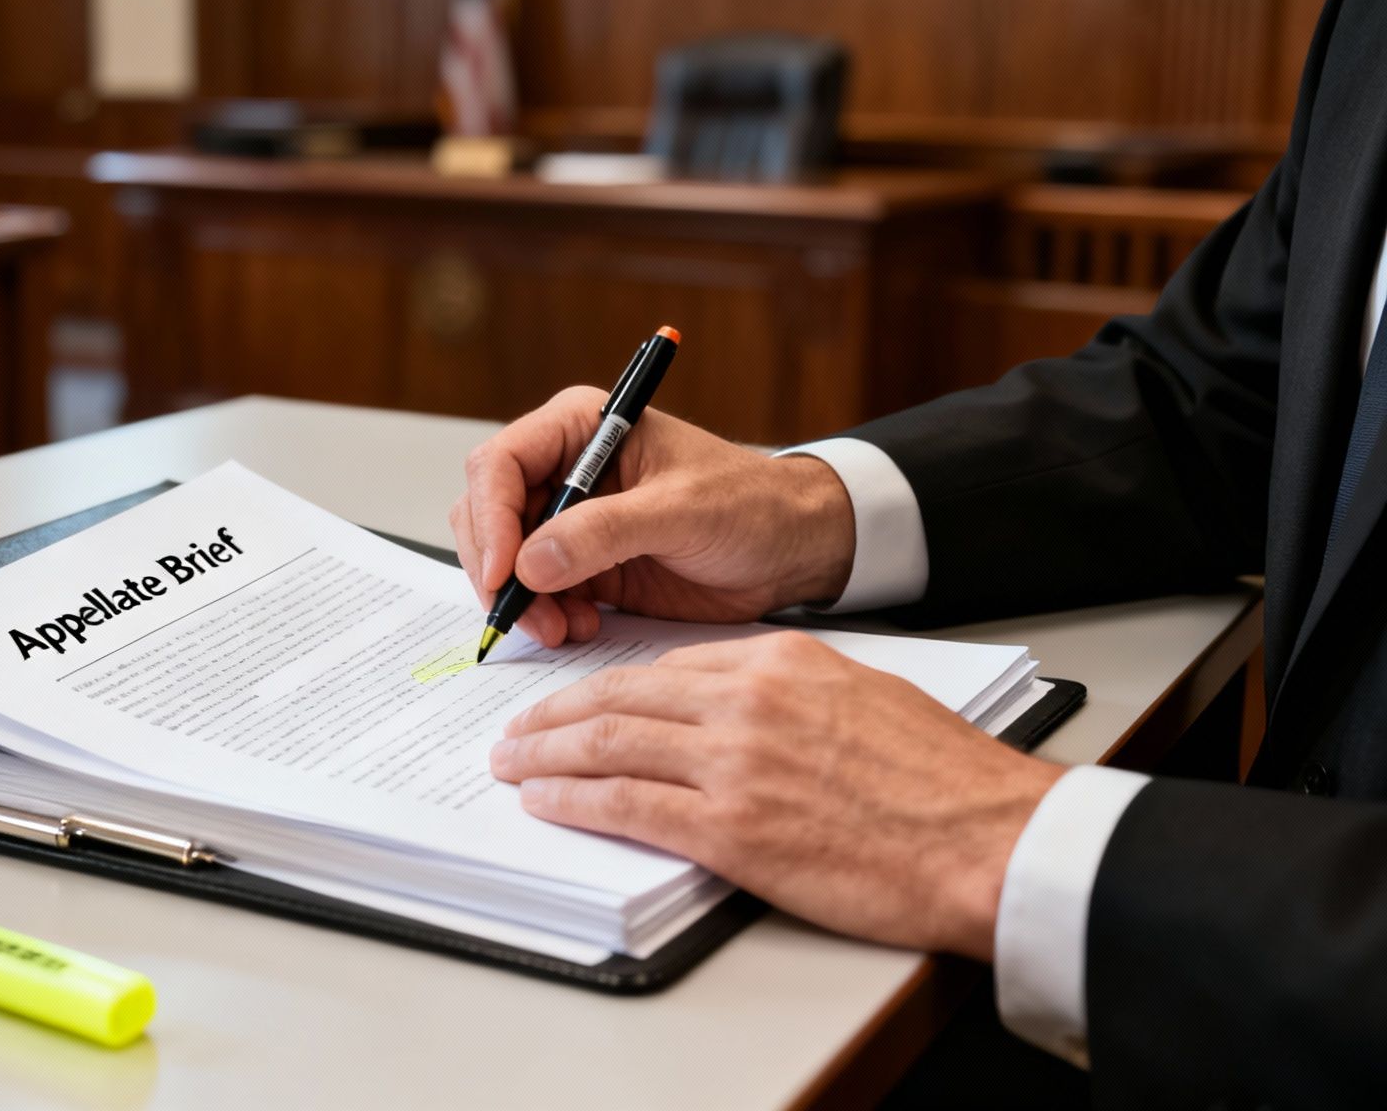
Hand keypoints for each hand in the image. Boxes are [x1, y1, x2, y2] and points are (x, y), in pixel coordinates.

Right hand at [449, 387, 856, 646]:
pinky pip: (536, 594)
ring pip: (505, 561)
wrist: (791, 549)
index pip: (501, 465)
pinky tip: (580, 629)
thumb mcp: (682, 511)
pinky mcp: (582, 567)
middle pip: (487, 515)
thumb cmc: (751, 505)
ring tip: (562, 629)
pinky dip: (546, 618)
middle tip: (524, 616)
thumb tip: (531, 563)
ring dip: (522, 602)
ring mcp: (570, 521)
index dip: (491, 519)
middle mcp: (564, 470)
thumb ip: (605, 532)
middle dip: (499, 570)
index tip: (505, 573)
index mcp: (581, 428)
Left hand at [487, 631, 1063, 959]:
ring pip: (608, 745)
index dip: (606, 686)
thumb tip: (735, 709)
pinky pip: (627, 806)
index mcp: (779, 662)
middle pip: (621, 697)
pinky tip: (546, 803)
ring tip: (511, 765)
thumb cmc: (944, 779)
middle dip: (554, 716)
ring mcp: (734, 765)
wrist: (990, 839)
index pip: (665, 667)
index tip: (576, 701)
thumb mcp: (863, 696)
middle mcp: (746, 702)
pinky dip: (574, 802)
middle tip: (516, 730)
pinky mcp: (732, 829)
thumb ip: (790, 694)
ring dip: (545, 756)